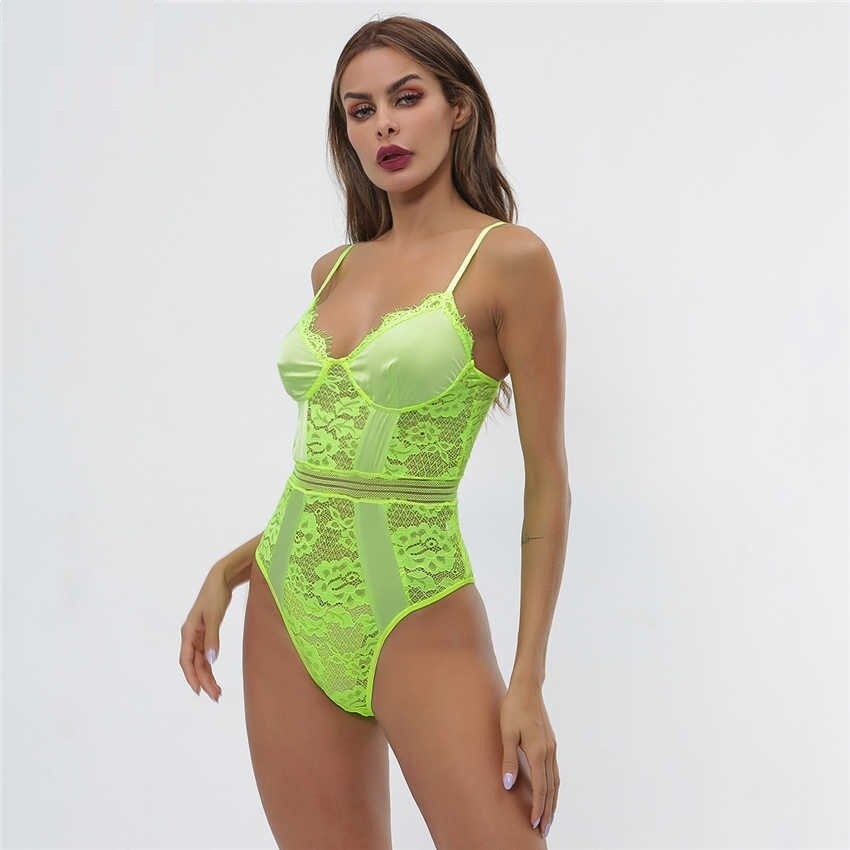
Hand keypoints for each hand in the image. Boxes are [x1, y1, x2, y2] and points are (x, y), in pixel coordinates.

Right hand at [179, 562, 232, 700]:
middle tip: (216, 696)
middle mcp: (190, 636)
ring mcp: (198, 635)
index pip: (186, 660)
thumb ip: (213, 638)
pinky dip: (210, 665)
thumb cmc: (215, 595)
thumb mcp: (214, 617)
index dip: (191, 677)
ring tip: (217, 692)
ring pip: (200, 661)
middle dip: (203, 681)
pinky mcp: (207, 633)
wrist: (221, 579)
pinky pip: (206, 654)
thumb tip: (211, 660)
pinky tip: (215, 675)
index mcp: (188, 632)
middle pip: (194, 664)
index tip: (199, 691)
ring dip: (207, 676)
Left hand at [500, 680, 558, 837]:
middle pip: (551, 788)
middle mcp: (549, 752)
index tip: (534, 824)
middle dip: (548, 810)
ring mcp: (552, 747)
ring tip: (547, 816)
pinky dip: (552, 787)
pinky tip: (548, 791)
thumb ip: (509, 760)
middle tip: (543, 830)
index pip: (541, 788)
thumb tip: (509, 785)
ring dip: (552, 800)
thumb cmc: (513, 708)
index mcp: (538, 751)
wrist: (527, 687)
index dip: (538, 807)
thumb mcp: (506, 733)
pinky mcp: (550, 743)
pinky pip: (554, 771)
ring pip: (555, 781)